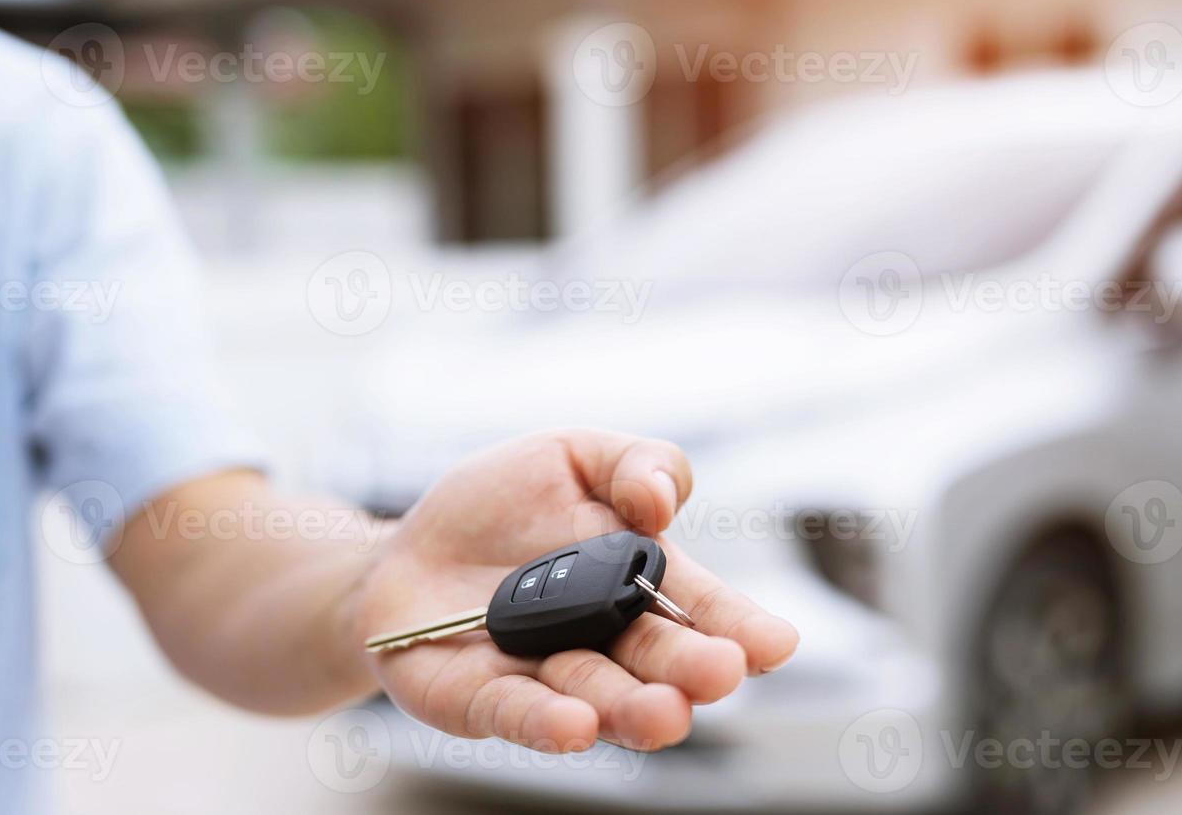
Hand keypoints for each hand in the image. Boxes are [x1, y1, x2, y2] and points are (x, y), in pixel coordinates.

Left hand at [353, 429, 798, 752]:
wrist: (406, 550)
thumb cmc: (502, 505)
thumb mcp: (572, 455)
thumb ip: (634, 462)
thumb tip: (662, 500)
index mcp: (641, 580)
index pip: (700, 605)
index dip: (739, 625)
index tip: (775, 643)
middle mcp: (606, 638)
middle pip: (656, 658)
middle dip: (689, 668)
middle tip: (720, 673)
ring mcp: (547, 674)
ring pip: (597, 697)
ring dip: (631, 708)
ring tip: (662, 714)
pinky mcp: (484, 701)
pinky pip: (516, 713)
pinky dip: (548, 721)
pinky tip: (577, 724)